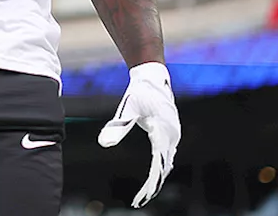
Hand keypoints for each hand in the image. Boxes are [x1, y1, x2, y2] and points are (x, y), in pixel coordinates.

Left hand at [98, 62, 180, 207]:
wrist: (153, 76)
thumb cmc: (140, 92)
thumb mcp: (126, 109)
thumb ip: (117, 127)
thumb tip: (104, 143)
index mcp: (163, 132)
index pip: (158, 165)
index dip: (150, 184)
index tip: (140, 198)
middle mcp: (172, 135)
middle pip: (164, 167)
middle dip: (153, 185)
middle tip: (139, 201)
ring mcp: (174, 133)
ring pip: (168, 162)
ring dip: (158, 177)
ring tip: (145, 193)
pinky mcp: (171, 131)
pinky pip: (168, 154)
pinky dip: (161, 166)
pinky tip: (155, 175)